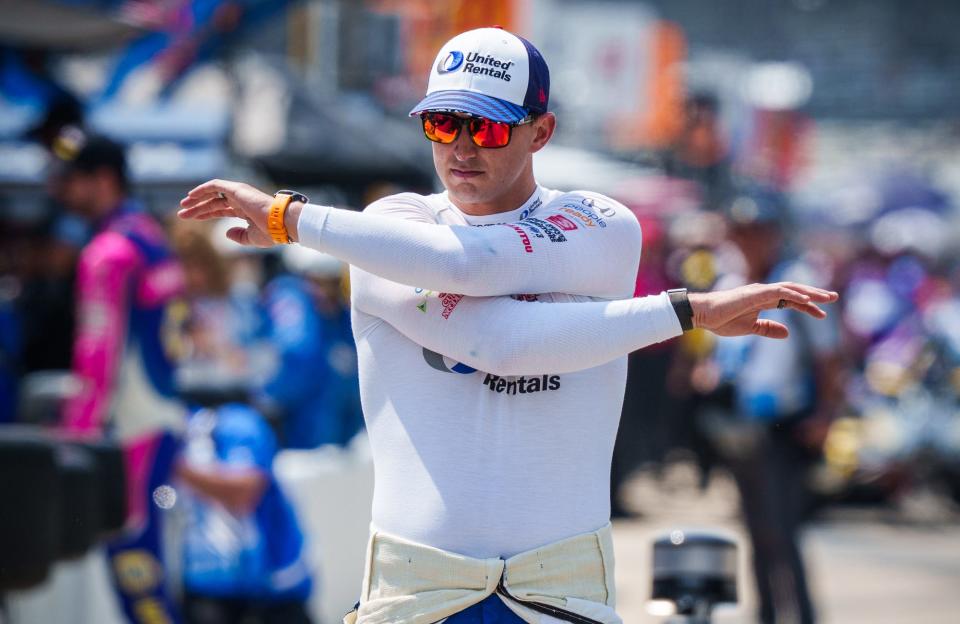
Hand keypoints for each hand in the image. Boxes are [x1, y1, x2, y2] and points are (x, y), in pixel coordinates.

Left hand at [178, 179, 299, 246]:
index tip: (194, 218)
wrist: (281, 223)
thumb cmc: (272, 232)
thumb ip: (238, 236)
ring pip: (212, 194)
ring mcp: (239, 193)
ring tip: (183, 206)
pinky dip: (202, 189)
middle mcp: (241, 200)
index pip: (221, 210)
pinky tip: (191, 196)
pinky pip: (215, 186)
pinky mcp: (236, 189)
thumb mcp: (252, 238)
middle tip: (182, 213)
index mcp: (245, 210)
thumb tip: (225, 233)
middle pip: (213, 203)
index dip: (206, 214)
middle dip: (198, 208)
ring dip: (196, 199)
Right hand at [688, 282, 837, 338]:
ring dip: (809, 292)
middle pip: (795, 291)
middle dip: (815, 294)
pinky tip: (806, 298)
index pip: (791, 300)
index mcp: (763, 300)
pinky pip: (779, 292)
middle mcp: (764, 292)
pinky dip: (794, 293)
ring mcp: (760, 291)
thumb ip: (768, 329)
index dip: (807, 306)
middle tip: (834, 298)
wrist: (704, 314)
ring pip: (791, 288)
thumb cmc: (721, 320)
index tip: (822, 314)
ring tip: (826, 297)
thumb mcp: (750, 328)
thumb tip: (788, 333)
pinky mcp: (755, 293)